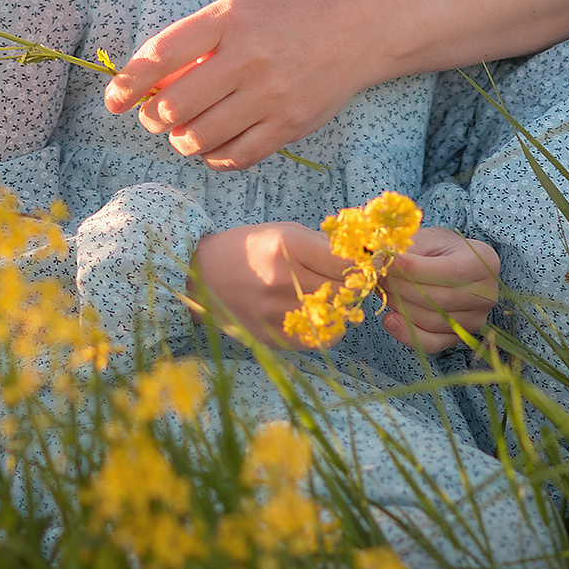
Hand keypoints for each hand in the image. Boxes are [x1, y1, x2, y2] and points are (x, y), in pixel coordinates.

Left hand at [104, 0, 568, 168]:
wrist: (357, 26)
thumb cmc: (285, 15)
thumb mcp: (237, 10)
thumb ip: (193, 40)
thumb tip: (143, 82)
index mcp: (228, 20)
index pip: (160, 56)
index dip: (129, 83)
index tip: (113, 100)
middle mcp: (248, 57)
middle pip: (175, 107)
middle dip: (155, 119)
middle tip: (155, 118)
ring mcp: (271, 95)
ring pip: (201, 138)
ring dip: (183, 141)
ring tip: (185, 133)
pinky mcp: (291, 124)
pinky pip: (236, 157)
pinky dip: (215, 158)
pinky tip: (214, 148)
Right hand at [188, 220, 356, 344]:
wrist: (202, 277)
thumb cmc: (247, 248)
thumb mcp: (283, 231)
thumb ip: (322, 244)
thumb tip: (361, 255)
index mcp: (288, 246)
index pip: (346, 261)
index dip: (363, 263)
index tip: (366, 264)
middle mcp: (284, 279)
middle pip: (344, 288)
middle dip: (355, 284)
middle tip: (354, 280)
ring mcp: (278, 312)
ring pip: (337, 315)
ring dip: (343, 306)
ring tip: (334, 296)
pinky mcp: (274, 335)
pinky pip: (321, 338)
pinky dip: (329, 327)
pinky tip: (320, 314)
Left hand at [379, 227, 500, 353]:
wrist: (452, 264)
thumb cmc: (439, 248)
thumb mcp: (427, 239)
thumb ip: (407, 249)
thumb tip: (377, 262)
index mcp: (484, 262)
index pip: (450, 272)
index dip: (416, 269)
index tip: (389, 261)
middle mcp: (487, 294)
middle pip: (440, 298)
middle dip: (403, 287)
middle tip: (379, 275)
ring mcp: (476, 320)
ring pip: (433, 320)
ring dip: (401, 306)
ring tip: (383, 289)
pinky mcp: (460, 337)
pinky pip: (432, 342)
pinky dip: (407, 333)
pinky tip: (389, 319)